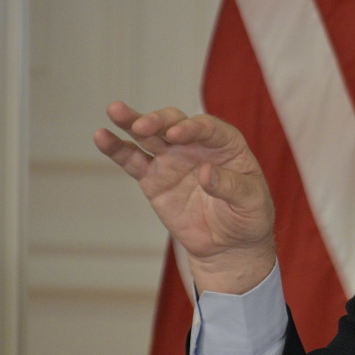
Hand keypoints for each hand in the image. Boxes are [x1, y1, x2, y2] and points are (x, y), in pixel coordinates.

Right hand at [94, 101, 275, 293]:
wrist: (229, 244)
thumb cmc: (249, 217)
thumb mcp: (252, 202)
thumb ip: (232, 186)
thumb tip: (206, 173)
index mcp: (226, 144)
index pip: (207, 127)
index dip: (192, 127)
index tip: (177, 134)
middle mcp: (196, 146)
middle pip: (174, 123)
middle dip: (158, 120)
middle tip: (143, 126)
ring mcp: (172, 160)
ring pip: (149, 136)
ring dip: (132, 121)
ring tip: (115, 111)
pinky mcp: (154, 179)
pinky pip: (133, 161)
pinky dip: (117, 149)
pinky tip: (102, 136)